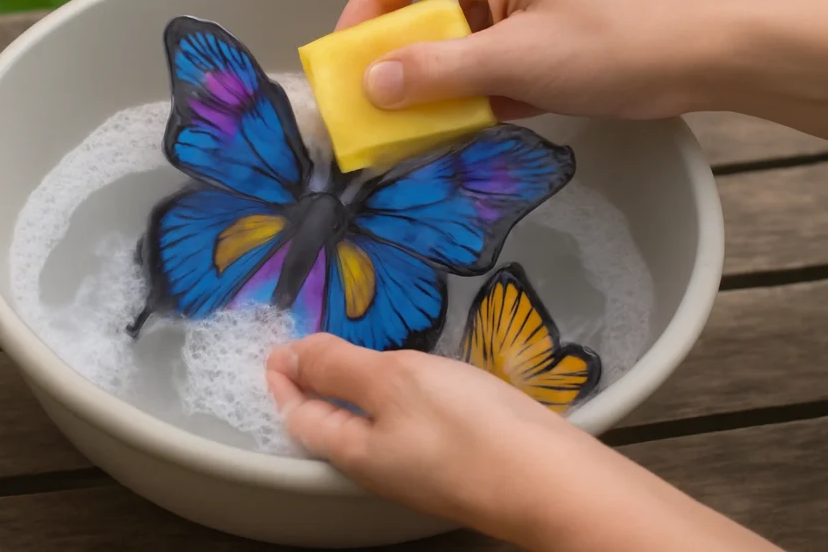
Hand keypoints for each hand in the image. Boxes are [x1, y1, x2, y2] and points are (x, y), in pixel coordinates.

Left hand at [266, 333, 786, 551]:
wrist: (554, 480)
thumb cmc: (468, 429)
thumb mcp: (394, 382)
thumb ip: (341, 368)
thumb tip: (293, 354)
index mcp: (353, 449)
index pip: (298, 414)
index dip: (282, 378)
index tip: (274, 346)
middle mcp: (380, 463)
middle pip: (331, 423)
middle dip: (313, 384)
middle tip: (305, 346)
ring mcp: (419, 463)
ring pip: (369, 423)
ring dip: (351, 387)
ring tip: (348, 354)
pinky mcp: (454, 456)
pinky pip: (406, 421)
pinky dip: (392, 394)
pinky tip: (410, 378)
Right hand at [336, 0, 723, 121]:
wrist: (709, 53)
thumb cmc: (615, 39)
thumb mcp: (514, 59)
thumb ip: (437, 73)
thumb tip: (372, 86)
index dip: (365, 10)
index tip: (345, 59)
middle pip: (429, 11)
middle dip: (402, 60)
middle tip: (376, 107)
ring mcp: (528, 10)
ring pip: (461, 46)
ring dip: (441, 86)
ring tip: (416, 129)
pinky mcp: (549, 45)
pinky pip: (493, 68)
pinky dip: (478, 97)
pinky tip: (465, 130)